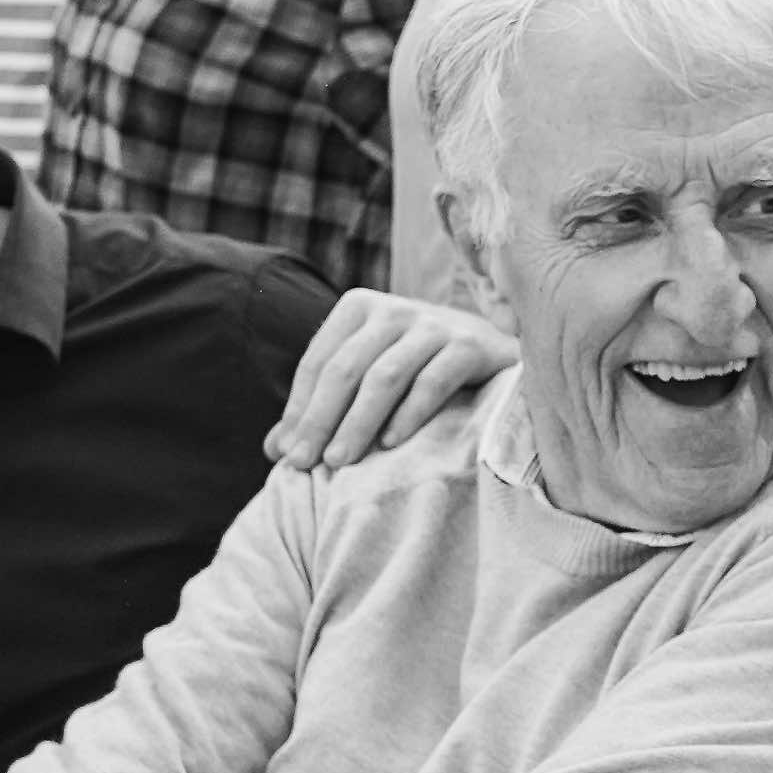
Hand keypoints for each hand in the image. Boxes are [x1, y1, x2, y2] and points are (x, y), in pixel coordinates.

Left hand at [269, 290, 516, 470]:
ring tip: (340, 462)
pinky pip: (433, 381)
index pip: (319, 362)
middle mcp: (395, 309)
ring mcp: (435, 324)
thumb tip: (275, 451)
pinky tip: (392, 445)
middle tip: (305, 464)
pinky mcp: (471, 345)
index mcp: (360, 308)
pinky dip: (410, 414)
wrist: (497, 353)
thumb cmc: (419, 370)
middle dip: (321, 419)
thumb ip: (323, 409)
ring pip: (386, 375)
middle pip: (347, 368)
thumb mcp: (368, 379)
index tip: (288, 456)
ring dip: (358, 422)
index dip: (299, 409)